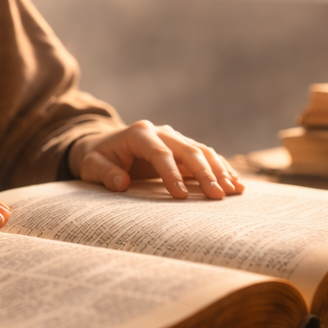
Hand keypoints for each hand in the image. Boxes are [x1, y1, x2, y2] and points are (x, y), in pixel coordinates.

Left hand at [67, 121, 243, 199]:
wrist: (103, 146)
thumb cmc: (97, 158)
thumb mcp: (92, 165)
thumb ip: (105, 173)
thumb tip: (122, 183)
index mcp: (139, 133)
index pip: (160, 153)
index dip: (171, 174)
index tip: (182, 196)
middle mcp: (161, 131)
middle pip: (188, 150)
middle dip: (205, 173)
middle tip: (218, 196)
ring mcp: (174, 138)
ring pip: (202, 151)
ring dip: (219, 170)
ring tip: (234, 190)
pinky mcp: (183, 148)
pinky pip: (206, 156)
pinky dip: (221, 168)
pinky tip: (235, 183)